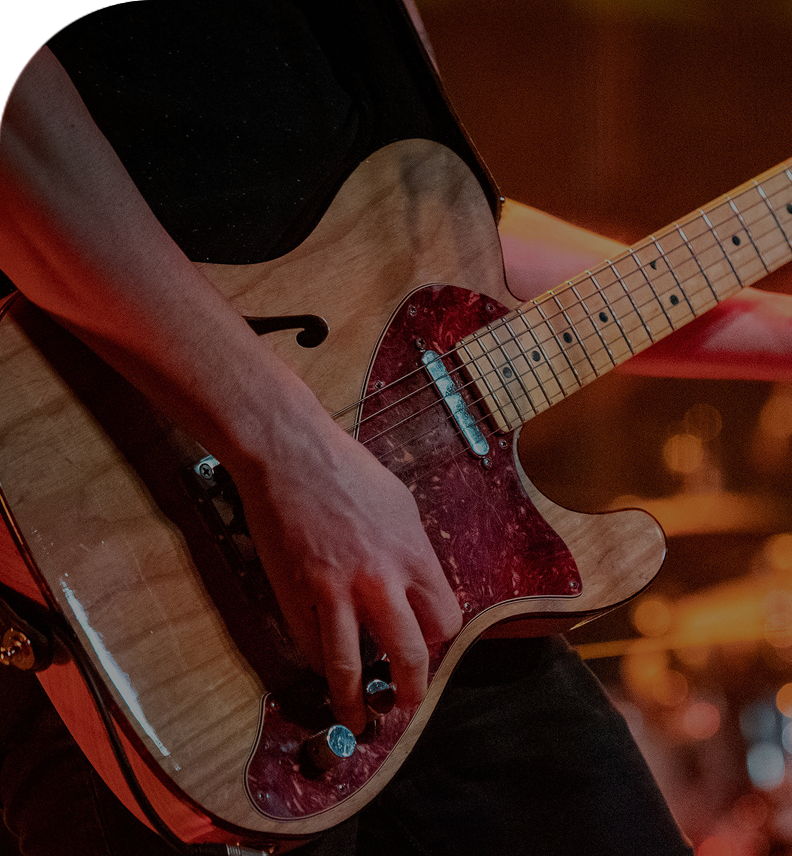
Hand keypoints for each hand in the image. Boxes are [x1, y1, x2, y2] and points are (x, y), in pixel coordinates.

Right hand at [230, 417, 461, 734]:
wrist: (291, 454)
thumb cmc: (349, 471)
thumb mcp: (401, 504)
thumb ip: (413, 552)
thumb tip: (416, 588)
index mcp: (413, 555)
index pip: (444, 620)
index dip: (438, 638)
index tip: (427, 643)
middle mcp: (379, 580)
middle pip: (408, 655)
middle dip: (410, 689)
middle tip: (404, 703)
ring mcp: (334, 591)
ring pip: (350, 667)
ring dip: (354, 702)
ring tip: (356, 721)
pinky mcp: (294, 594)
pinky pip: (309, 644)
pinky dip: (316, 661)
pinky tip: (320, 665)